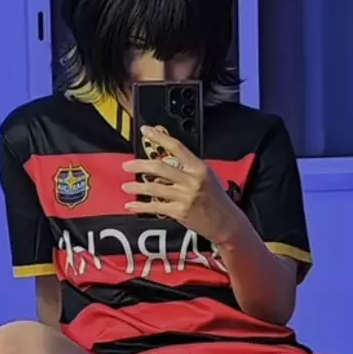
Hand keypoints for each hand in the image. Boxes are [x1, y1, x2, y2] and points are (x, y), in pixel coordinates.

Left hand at [122, 126, 241, 245]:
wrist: (226, 223)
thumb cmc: (216, 199)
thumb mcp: (207, 177)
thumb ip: (188, 169)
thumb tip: (164, 161)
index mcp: (199, 168)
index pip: (176, 147)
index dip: (159, 137)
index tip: (145, 131)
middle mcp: (191, 180)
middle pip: (159, 167)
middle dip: (139, 165)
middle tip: (127, 165)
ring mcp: (185, 197)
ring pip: (153, 188)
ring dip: (136, 187)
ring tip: (125, 187)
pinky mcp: (179, 212)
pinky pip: (155, 207)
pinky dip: (140, 206)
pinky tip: (131, 205)